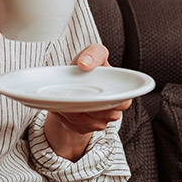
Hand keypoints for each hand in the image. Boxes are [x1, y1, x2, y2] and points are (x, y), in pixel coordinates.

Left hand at [43, 43, 132, 159]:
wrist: (70, 82)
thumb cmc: (85, 67)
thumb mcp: (92, 54)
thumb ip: (94, 53)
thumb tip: (85, 63)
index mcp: (121, 92)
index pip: (121, 103)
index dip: (106, 100)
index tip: (90, 94)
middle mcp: (112, 109)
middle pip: (100, 116)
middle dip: (83, 106)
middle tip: (69, 95)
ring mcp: (99, 121)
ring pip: (84, 122)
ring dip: (70, 111)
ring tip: (61, 99)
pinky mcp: (84, 128)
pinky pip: (74, 127)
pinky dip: (64, 117)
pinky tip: (60, 107)